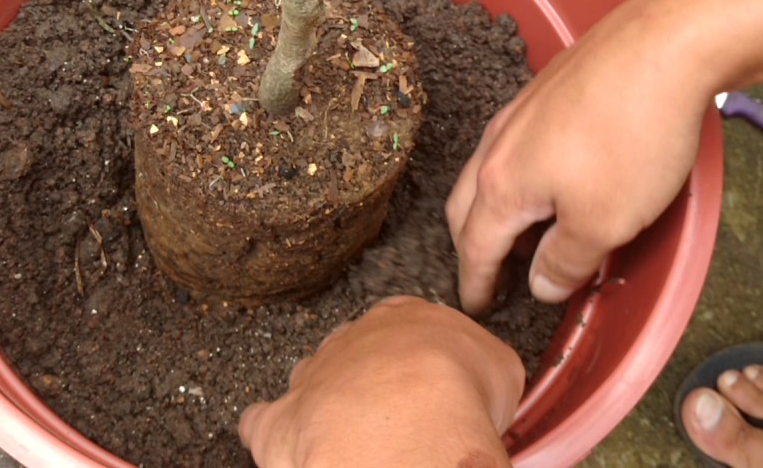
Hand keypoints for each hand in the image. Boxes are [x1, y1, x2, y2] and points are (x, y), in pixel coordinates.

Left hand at [237, 296, 524, 467]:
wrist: (411, 424)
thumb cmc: (458, 392)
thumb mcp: (498, 367)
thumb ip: (483, 364)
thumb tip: (487, 378)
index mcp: (404, 318)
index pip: (404, 323)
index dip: (414, 355)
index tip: (425, 375)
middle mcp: (352, 340)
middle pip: (354, 352)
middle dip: (368, 379)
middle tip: (391, 414)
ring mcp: (311, 377)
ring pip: (311, 381)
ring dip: (323, 404)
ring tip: (346, 435)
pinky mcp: (280, 421)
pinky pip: (263, 424)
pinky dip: (269, 433)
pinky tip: (284, 445)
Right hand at [446, 0, 714, 312]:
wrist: (665, 44)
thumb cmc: (631, 140)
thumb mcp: (604, 223)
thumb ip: (565, 262)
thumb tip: (538, 285)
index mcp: (500, 186)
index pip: (475, 248)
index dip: (476, 285)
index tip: (475, 310)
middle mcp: (496, 146)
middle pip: (465, 208)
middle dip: (473, 246)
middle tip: (492, 276)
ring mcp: (517, 112)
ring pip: (486, 172)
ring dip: (494, 209)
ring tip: (524, 234)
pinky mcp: (544, 90)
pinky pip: (511, 146)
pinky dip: (516, 177)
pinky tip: (550, 180)